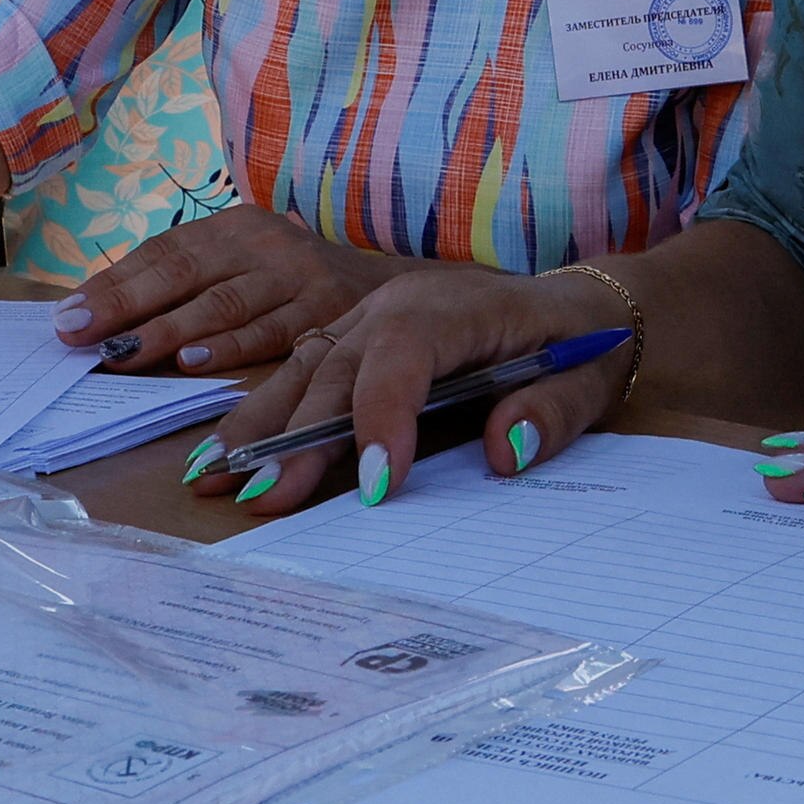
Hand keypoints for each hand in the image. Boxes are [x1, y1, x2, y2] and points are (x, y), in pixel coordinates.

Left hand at [59, 205, 400, 376]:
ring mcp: (296, 276)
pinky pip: (270, 332)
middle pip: (185, 272)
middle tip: (81, 336)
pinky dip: (231, 348)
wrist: (385, 290)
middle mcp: (263, 242)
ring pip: (222, 303)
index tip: (67, 318)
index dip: (112, 284)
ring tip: (124, 353)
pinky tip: (195, 362)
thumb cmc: (288, 284)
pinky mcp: (325, 312)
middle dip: (127, 306)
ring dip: (169, 331)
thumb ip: (180, 288)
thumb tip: (93, 318)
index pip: (161, 252)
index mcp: (233, 226)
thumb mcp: (239, 267)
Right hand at [178, 261, 631, 517]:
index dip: (384, 414)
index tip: (379, 484)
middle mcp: (397, 304)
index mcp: (456, 305)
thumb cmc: (581, 344)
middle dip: (299, 436)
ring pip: (302, 367)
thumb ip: (551, 413)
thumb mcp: (589, 378)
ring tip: (213, 479)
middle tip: (264, 499)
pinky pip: (299, 371)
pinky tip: (225, 456)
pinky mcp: (352, 339)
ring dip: (257, 424)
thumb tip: (504, 452)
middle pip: (337, 367)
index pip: (406, 353)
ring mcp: (367, 318)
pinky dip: (261, 414)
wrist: (576, 304)